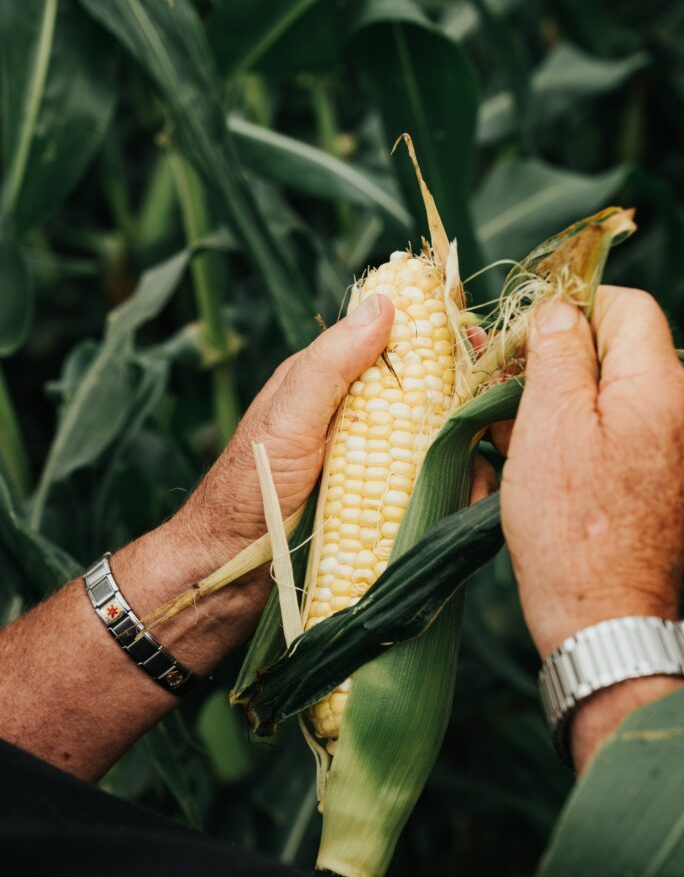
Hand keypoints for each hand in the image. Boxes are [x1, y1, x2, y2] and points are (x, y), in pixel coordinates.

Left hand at [128, 296, 497, 665]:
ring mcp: (373, 463)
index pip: (396, 344)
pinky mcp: (383, 505)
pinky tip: (472, 499)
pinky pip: (432, 487)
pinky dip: (458, 489)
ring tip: (487, 469)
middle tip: (500, 415)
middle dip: (470, 400)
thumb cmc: (247, 490)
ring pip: (439, 442)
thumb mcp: (287, 418)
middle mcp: (358, 417)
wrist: (230, 573)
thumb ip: (331, 363)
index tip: (484, 346)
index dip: (442, 339)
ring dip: (471, 450)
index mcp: (334, 384)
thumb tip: (386, 303)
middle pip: (430, 393)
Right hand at [500, 286, 683, 767]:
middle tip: (502, 385)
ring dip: (561, 403)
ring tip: (508, 430)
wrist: (604, 618)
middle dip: (558, 362)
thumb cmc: (570, 524)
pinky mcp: (662, 483)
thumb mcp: (548, 423)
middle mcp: (682, 409)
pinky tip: (536, 459)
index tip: (523, 336)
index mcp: (661, 383)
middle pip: (618, 353)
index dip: (570, 309)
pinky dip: (579, 438)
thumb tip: (558, 310)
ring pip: (612, 398)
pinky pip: (618, 437)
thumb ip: (556, 351)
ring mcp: (674, 450)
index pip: (625, 306)